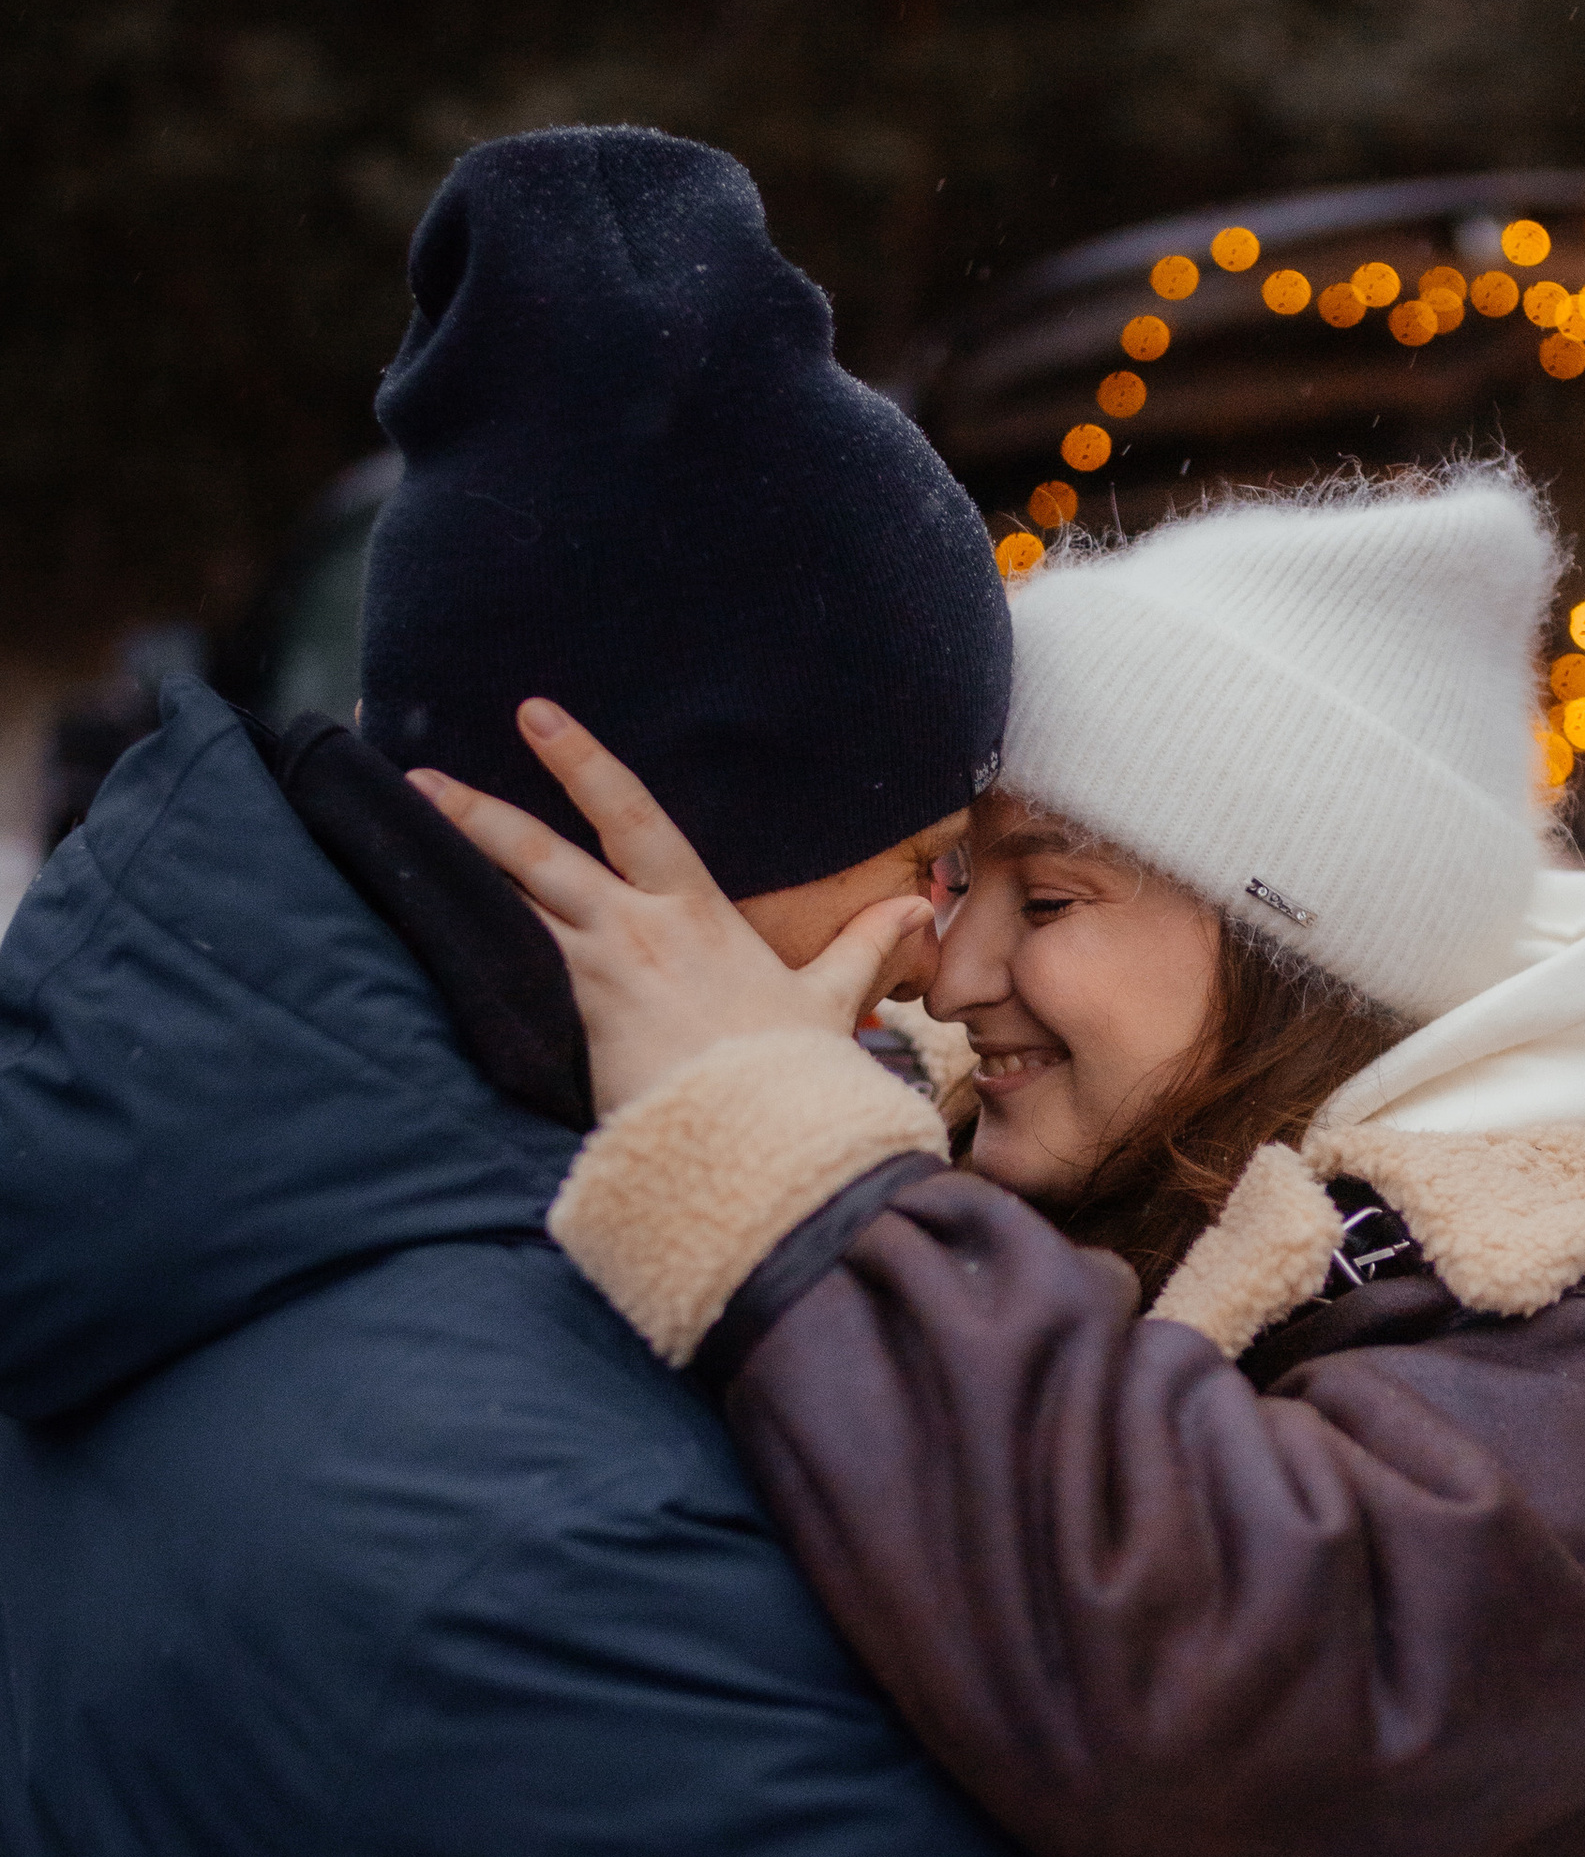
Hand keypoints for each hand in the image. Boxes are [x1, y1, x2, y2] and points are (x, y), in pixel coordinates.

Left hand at [409, 702, 935, 1119]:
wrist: (761, 1142)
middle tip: (418, 773)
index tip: (535, 714)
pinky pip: (502, 974)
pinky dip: (459, 946)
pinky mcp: (570, 1028)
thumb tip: (916, 910)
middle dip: (477, 810)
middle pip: (541, 853)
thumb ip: (863, 948)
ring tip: (397, 834)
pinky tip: (412, 929)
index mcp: (696, 912)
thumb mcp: (830, 1003)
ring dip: (449, 868)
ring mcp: (596, 978)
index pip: (631, 813)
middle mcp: (637, 930)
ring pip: (508, 907)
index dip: (581, 760)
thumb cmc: (794, 1078)